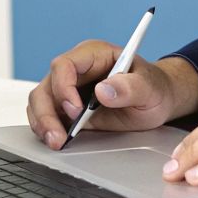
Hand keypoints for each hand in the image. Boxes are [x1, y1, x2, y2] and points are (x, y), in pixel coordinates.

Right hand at [25, 40, 197, 148]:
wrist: (156, 101)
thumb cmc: (153, 87)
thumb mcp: (149, 87)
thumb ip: (130, 87)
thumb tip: (103, 91)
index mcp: (94, 55)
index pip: (64, 65)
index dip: (63, 86)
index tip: (76, 110)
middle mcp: (76, 70)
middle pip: (46, 86)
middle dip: (47, 113)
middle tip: (59, 136)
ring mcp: (69, 89)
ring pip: (40, 102)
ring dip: (43, 123)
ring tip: (56, 142)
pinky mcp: (67, 108)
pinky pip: (46, 116)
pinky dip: (46, 129)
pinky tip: (57, 141)